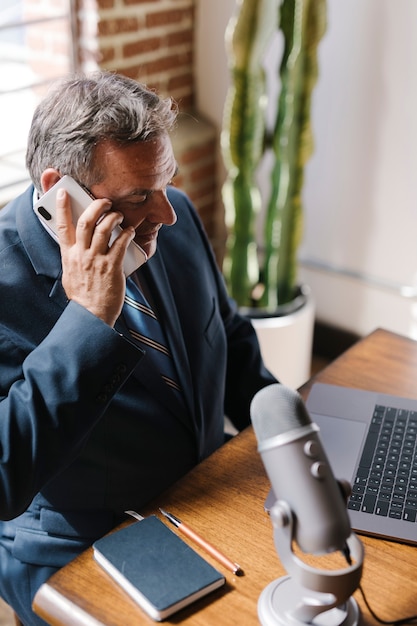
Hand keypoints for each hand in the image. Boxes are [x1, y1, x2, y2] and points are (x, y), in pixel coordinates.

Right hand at [56, 188, 134, 325]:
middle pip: (86, 222)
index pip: (62, 226)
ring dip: (114, 218)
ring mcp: (96, 260)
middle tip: (105, 202)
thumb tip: (77, 247)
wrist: (91, 314)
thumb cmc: (83, 296)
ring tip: (119, 216)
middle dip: (96, 207)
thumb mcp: (70, 274)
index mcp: (69, 256)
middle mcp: (81, 255)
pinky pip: (121, 243)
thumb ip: (73, 258)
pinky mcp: (112, 266)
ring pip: (104, 229)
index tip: (63, 192)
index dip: (62, 206)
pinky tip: (130, 231)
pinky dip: (127, 234)